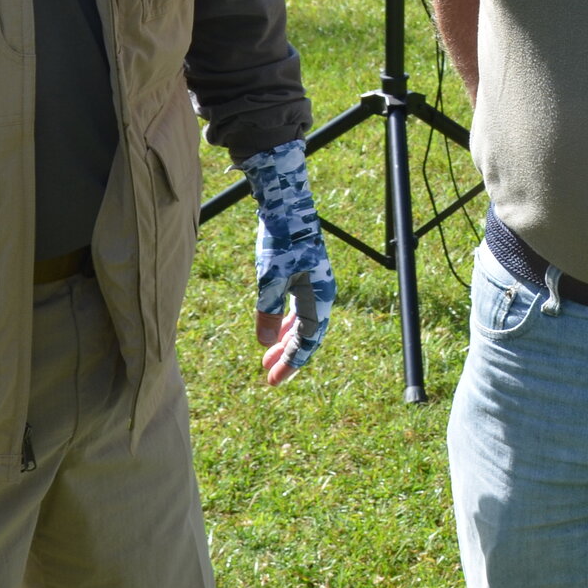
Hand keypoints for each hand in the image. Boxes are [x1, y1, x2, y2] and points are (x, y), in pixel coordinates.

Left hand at [241, 140, 333, 385]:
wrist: (288, 205)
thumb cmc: (281, 242)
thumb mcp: (269, 279)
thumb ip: (267, 312)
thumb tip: (265, 342)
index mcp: (319, 298)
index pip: (307, 341)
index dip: (291, 363)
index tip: (273, 381)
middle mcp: (322, 294)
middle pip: (307, 335)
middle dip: (288, 356)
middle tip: (268, 375)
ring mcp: (314, 284)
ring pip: (303, 322)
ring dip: (285, 340)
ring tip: (268, 356)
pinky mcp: (305, 274)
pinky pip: (299, 308)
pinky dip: (286, 322)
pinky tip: (273, 328)